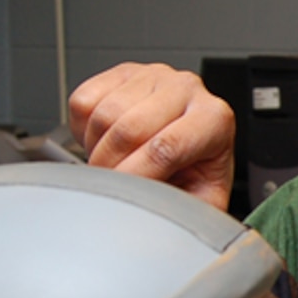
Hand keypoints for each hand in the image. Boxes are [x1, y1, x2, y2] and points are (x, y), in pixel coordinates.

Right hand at [69, 63, 236, 208]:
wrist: (188, 145)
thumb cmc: (196, 171)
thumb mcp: (204, 199)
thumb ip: (191, 212)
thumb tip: (165, 225)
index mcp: (214, 118)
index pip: (165, 148)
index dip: (136, 177)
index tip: (124, 195)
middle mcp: (186, 89)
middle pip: (128, 130)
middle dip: (111, 168)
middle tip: (114, 185)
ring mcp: (153, 75)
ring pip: (103, 115)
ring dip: (98, 148)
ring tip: (116, 161)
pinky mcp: (123, 72)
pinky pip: (84, 101)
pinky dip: (84, 129)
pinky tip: (107, 139)